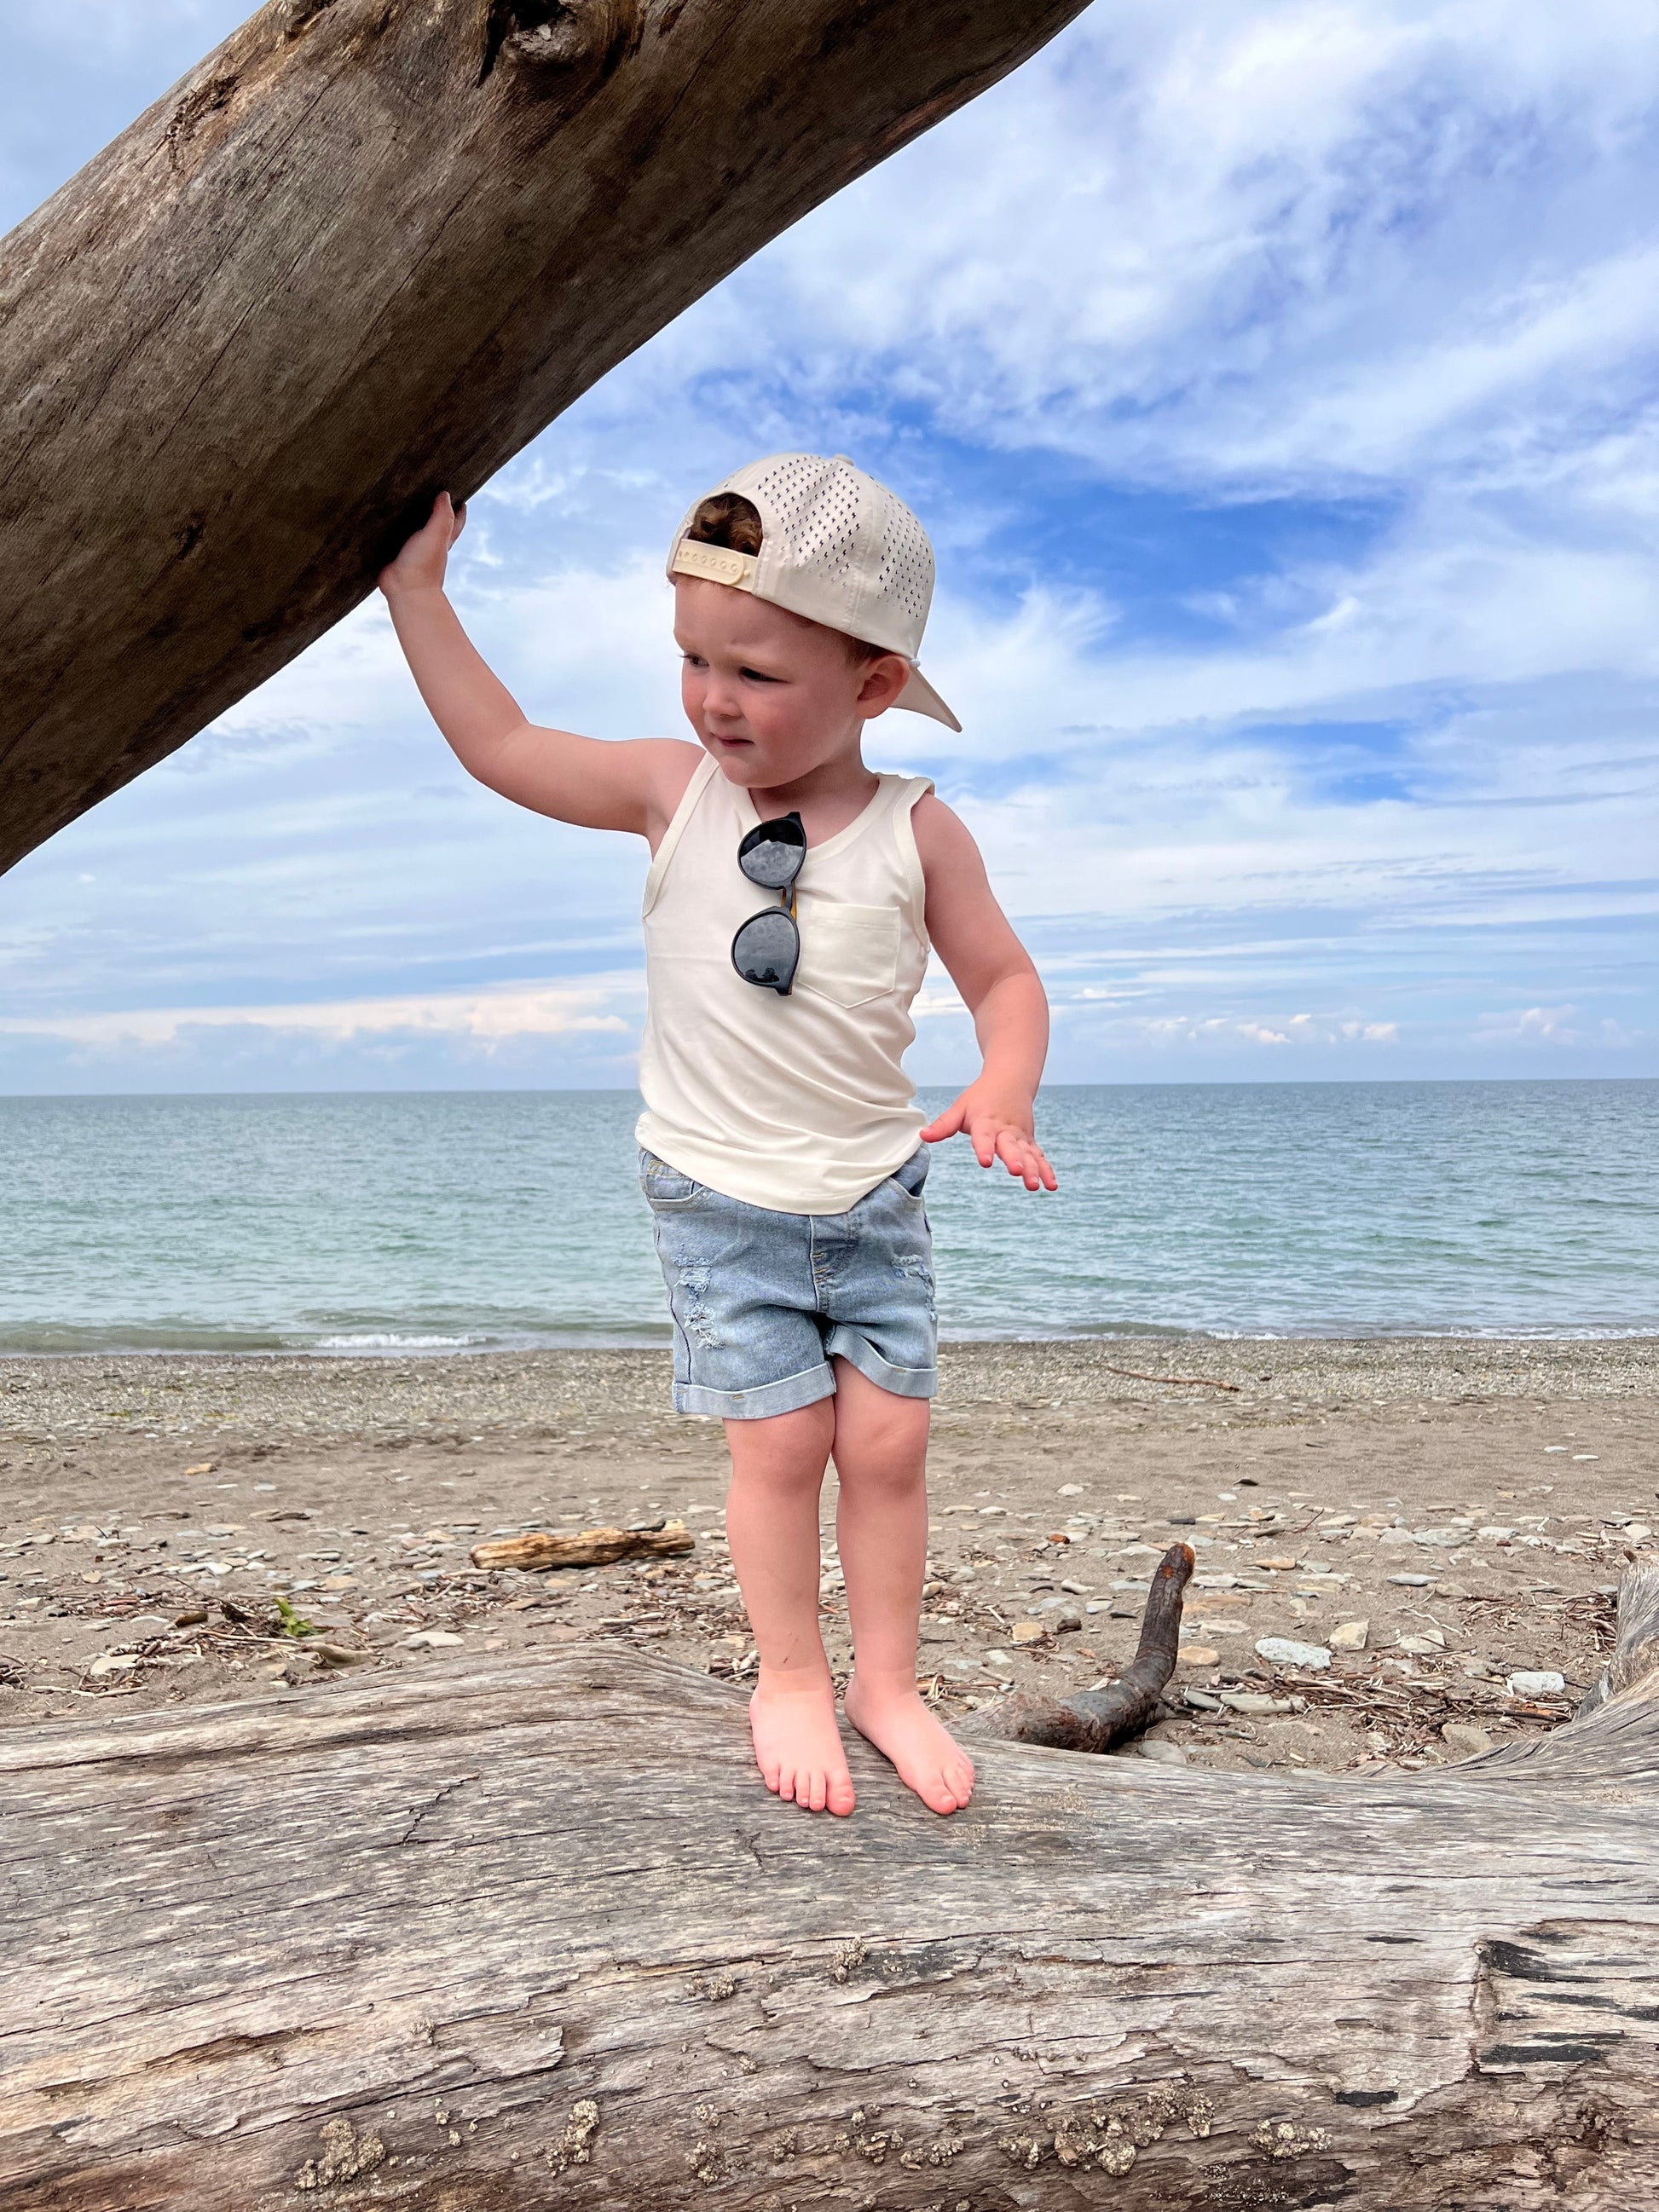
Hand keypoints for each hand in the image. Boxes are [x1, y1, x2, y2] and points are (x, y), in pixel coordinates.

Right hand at [378, 491, 465, 599]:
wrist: (405, 591)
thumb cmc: (424, 566)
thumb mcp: (437, 535)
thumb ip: (442, 516)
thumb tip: (445, 495)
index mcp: (443, 540)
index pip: (455, 522)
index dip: (459, 510)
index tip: (460, 498)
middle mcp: (429, 545)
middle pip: (436, 525)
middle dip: (436, 512)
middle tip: (432, 495)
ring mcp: (412, 551)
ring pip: (414, 532)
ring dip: (411, 521)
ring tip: (403, 504)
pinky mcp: (395, 555)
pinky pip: (394, 540)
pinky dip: (391, 532)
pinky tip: (383, 524)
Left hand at [921, 1082, 1056, 1190]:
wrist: (1010, 1080)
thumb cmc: (981, 1098)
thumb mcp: (960, 1108)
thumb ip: (944, 1125)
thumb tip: (923, 1136)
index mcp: (986, 1123)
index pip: (984, 1137)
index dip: (984, 1149)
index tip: (985, 1162)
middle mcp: (1005, 1130)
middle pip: (1010, 1146)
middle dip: (1015, 1160)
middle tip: (1017, 1172)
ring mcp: (1020, 1136)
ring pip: (1027, 1154)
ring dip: (1033, 1169)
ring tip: (1034, 1186)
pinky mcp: (1029, 1141)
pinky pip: (1039, 1156)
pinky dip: (1046, 1170)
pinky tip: (1051, 1186)